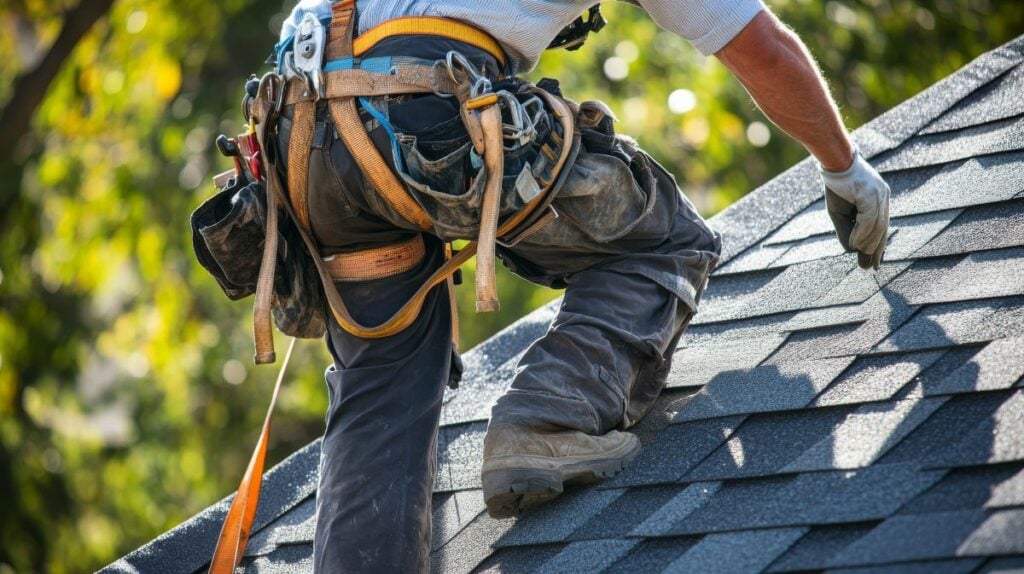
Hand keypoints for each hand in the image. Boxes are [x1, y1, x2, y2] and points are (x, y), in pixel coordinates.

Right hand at [820, 152, 889, 269]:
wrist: (833, 160)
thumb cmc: (835, 185)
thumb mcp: (839, 213)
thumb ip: (846, 230)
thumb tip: (851, 250)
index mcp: (878, 199)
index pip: (882, 226)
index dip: (879, 245)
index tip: (875, 262)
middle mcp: (882, 197)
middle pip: (882, 229)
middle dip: (876, 250)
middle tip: (870, 267)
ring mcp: (878, 195)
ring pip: (877, 226)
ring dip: (868, 244)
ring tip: (861, 258)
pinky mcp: (869, 195)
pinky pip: (868, 220)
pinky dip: (861, 234)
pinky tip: (854, 245)